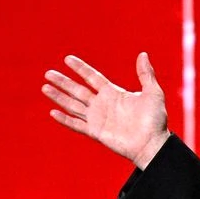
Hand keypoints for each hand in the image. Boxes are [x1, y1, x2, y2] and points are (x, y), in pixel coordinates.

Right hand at [42, 52, 170, 169]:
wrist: (152, 144)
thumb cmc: (155, 120)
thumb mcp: (153, 93)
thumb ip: (146, 74)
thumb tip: (143, 54)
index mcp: (114, 93)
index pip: (92, 77)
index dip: (80, 68)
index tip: (67, 59)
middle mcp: (103, 104)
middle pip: (78, 90)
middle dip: (63, 82)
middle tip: (48, 73)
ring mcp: (98, 118)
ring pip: (73, 105)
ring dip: (59, 97)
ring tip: (44, 87)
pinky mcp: (96, 132)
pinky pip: (77, 124)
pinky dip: (65, 119)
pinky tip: (52, 112)